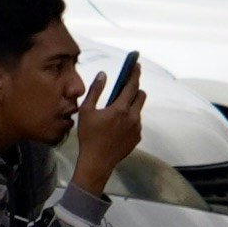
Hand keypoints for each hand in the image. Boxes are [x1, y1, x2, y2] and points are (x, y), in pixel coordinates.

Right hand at [70, 60, 148, 192]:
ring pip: (138, 110)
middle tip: (125, 87)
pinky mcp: (137, 137)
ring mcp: (137, 128)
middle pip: (141, 95)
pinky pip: (136, 122)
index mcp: (120, 109)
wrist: (97, 162)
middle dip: (135, 89)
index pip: (132, 85)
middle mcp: (133, 117)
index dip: (134, 73)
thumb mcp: (86, 111)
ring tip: (116, 111)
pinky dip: (130, 119)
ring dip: (131, 105)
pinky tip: (117, 125)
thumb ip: (95, 91)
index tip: (136, 64)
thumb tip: (103, 75)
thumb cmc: (89, 136)